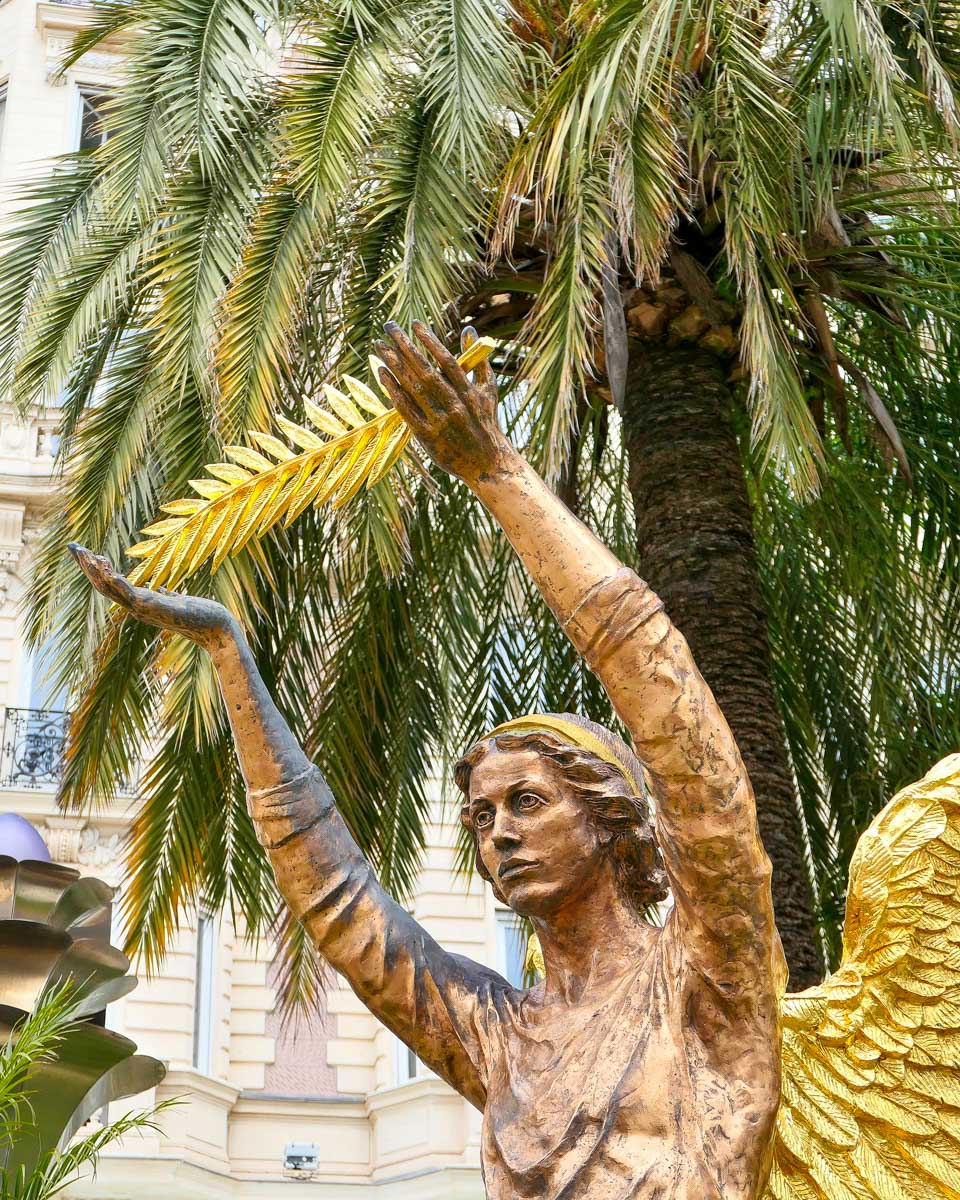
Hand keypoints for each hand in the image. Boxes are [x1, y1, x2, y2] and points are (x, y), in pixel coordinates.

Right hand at [69, 544, 235, 649]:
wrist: (217, 630)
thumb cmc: (201, 616)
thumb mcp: (178, 601)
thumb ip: (166, 595)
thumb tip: (162, 589)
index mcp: (141, 604)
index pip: (111, 586)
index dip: (96, 571)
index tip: (86, 554)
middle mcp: (137, 608)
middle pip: (103, 586)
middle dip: (87, 566)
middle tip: (73, 547)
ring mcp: (142, 609)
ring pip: (109, 588)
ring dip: (94, 570)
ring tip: (83, 552)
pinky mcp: (152, 607)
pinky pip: (126, 592)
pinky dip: (114, 578)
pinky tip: (104, 565)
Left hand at [375, 322, 517, 487]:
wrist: (486, 464)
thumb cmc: (486, 424)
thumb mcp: (488, 391)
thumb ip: (478, 360)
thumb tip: (469, 329)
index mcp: (470, 392)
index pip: (447, 361)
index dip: (430, 341)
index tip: (415, 324)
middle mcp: (455, 405)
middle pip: (426, 371)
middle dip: (406, 347)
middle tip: (390, 328)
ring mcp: (440, 422)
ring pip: (414, 389)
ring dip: (395, 366)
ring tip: (381, 347)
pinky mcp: (427, 437)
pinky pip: (407, 410)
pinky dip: (394, 391)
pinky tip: (382, 374)